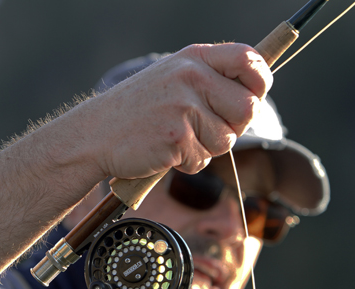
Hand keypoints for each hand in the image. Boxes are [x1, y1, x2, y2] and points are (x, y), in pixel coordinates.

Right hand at [77, 43, 272, 178]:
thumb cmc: (135, 111)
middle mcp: (192, 77)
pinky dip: (186, 163)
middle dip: (233, 127)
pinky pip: (202, 161)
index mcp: (194, 59)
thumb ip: (209, 79)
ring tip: (174, 139)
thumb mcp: (171, 78)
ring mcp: (183, 107)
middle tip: (204, 129)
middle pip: (248, 108)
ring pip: (227, 140)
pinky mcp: (176, 137)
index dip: (260, 81)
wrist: (94, 135)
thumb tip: (255, 94)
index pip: (250, 59)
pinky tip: (163, 151)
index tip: (252, 96)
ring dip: (205, 149)